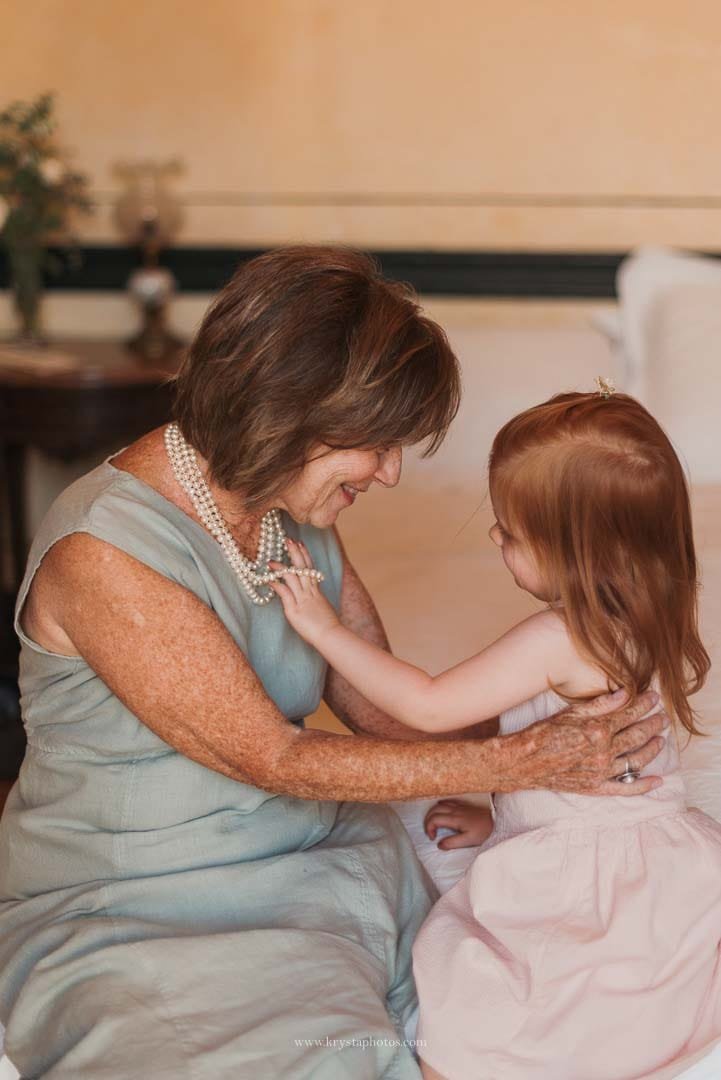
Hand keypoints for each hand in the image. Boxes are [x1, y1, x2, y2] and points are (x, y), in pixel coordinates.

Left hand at [270, 539, 339, 645]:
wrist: (331, 636)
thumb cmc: (329, 628)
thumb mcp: (324, 611)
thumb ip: (316, 603)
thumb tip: (312, 601)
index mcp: (317, 593)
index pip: (310, 570)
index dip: (305, 556)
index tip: (300, 545)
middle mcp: (310, 593)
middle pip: (303, 568)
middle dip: (295, 553)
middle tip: (288, 540)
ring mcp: (302, 600)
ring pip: (293, 578)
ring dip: (281, 567)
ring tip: (271, 559)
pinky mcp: (295, 610)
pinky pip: (285, 594)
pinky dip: (276, 585)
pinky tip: (268, 579)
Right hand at [424, 799, 493, 849]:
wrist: (497, 821)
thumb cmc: (484, 831)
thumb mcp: (469, 841)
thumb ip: (452, 843)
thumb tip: (439, 844)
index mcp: (454, 819)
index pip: (434, 819)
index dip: (429, 828)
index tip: (433, 838)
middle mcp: (455, 810)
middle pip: (434, 810)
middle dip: (427, 820)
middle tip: (429, 831)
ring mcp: (459, 806)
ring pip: (439, 804)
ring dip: (432, 813)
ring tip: (433, 822)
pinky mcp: (464, 805)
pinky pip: (448, 801)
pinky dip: (441, 805)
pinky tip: (441, 809)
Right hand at [495, 689, 667, 796]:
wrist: (524, 762)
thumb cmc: (542, 733)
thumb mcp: (570, 712)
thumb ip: (600, 704)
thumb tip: (625, 694)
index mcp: (598, 730)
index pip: (629, 714)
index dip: (644, 704)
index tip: (654, 697)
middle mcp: (604, 752)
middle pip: (638, 736)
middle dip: (654, 724)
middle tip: (662, 718)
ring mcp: (602, 772)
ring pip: (637, 760)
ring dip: (653, 749)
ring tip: (661, 740)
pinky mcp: (596, 787)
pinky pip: (626, 789)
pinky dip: (644, 786)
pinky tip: (658, 781)